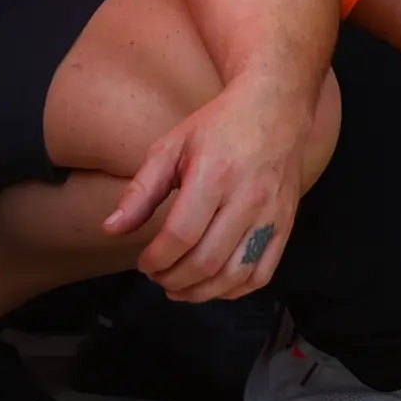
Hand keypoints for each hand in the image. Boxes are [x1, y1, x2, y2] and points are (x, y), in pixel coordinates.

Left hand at [105, 74, 320, 302]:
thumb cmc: (219, 126)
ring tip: (180, 287)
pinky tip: (214, 285)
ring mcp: (273, 213)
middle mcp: (249, 197)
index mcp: (215, 175)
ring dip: (202, 292)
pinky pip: (263, 272)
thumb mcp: (171, 147)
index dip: (156, 260)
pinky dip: (236, 290)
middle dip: (173, 279)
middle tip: (158, 275)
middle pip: (207, 261)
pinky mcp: (287, 223)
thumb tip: (112, 229)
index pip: (181, 236)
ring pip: (236, 274)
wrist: (275, 107)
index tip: (143, 262)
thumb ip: (141, 191)